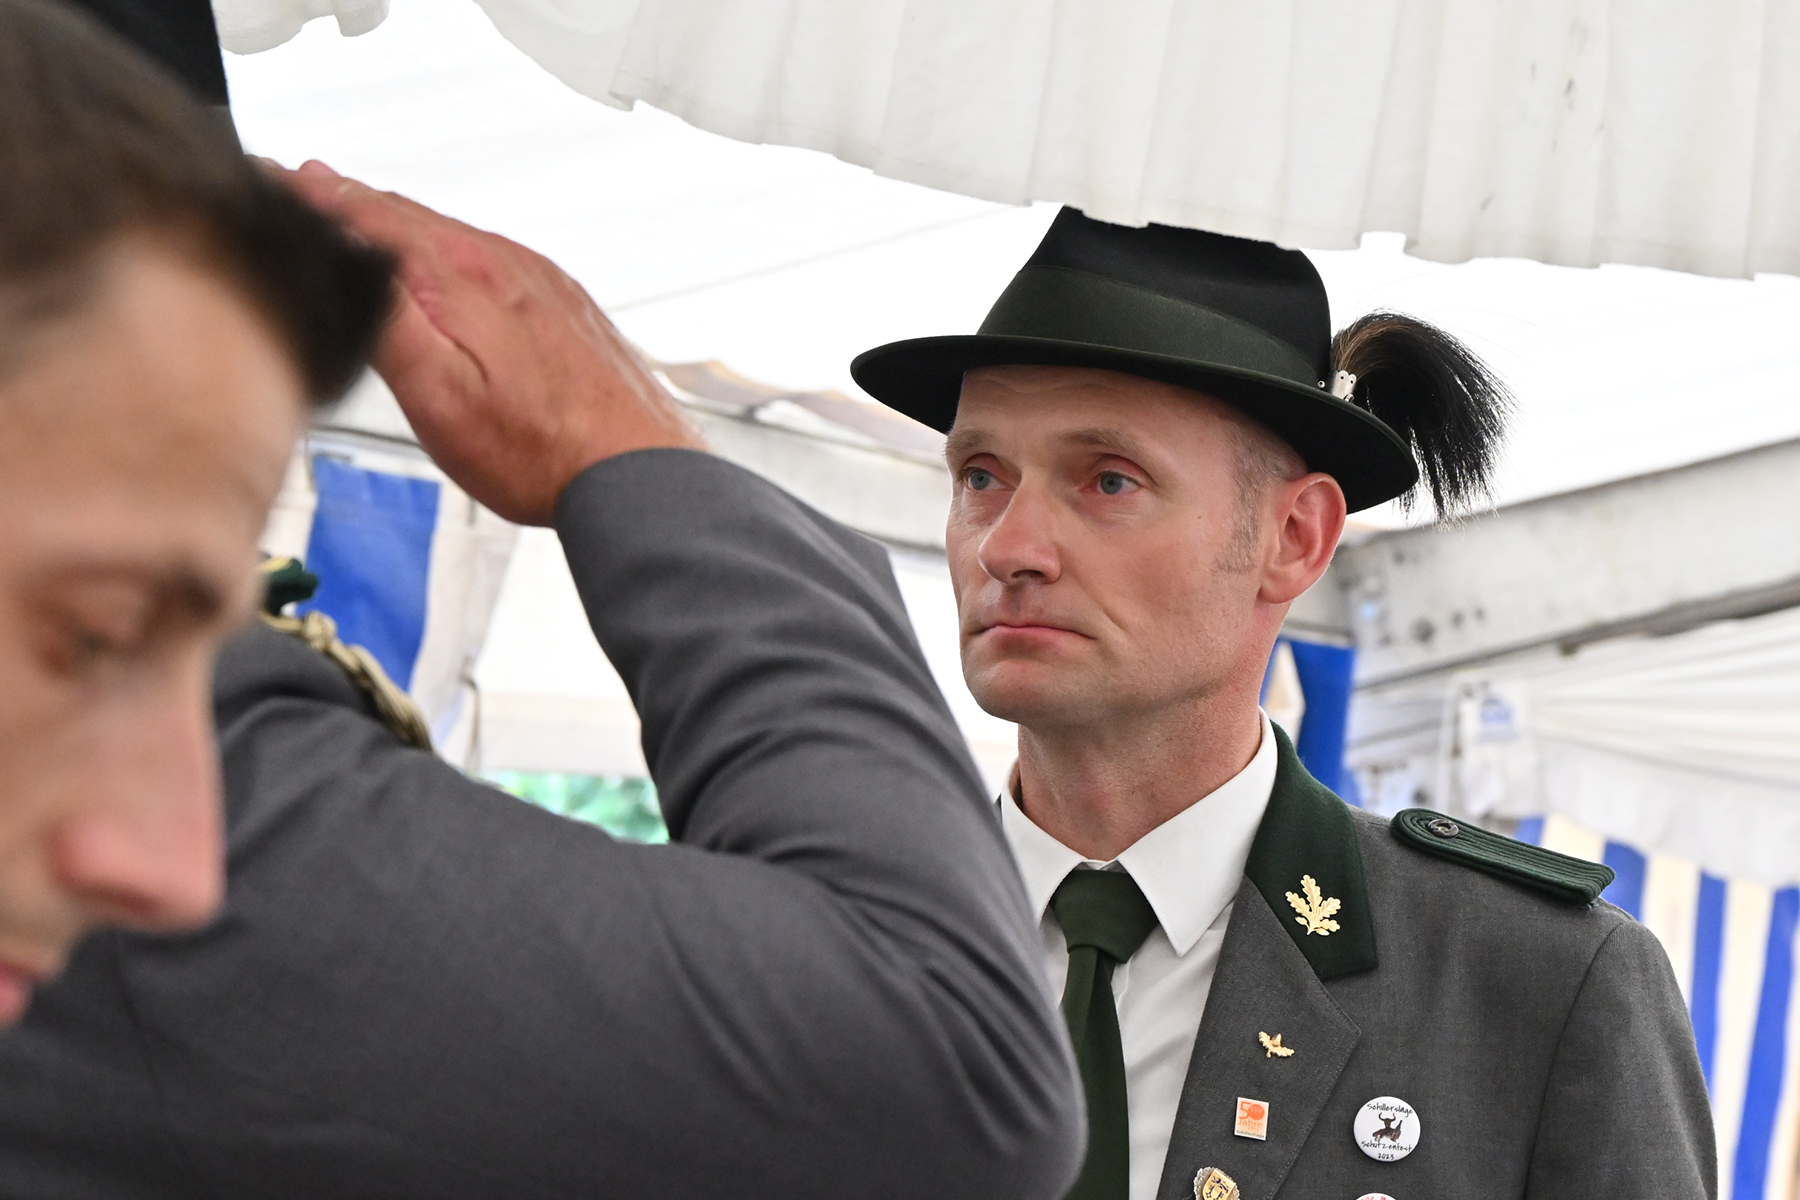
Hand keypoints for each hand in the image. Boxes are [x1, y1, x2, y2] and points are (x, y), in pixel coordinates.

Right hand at [281, 162, 702, 525]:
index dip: (311, 195)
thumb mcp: (437, 394)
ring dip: (400, 224)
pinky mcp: (565, 306)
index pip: (366, 213)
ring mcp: (540, 282)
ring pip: (452, 238)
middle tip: (303, 184)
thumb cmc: (541, 450)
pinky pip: (494, 261)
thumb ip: (385, 318)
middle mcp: (505, 264)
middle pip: (408, 218)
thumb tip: (342, 253)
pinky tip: (445, 271)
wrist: (636, 473)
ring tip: (360, 216)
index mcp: (462, 275)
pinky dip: (451, 252)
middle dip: (350, 199)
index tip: (272, 177)